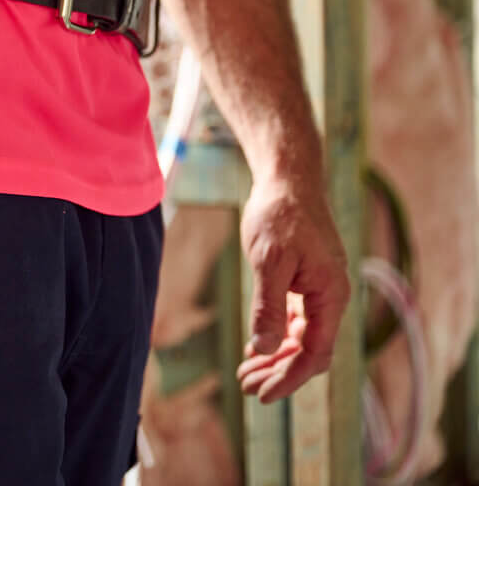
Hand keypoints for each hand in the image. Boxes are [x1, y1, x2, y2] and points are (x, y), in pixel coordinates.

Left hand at [234, 170, 350, 402]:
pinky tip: (258, 347)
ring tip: (247, 373)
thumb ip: (269, 306)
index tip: (262, 395)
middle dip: (279, 373)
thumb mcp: (269, 262)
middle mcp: (331, 296)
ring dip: (276, 357)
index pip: (315, 353)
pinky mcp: (307, 281)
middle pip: (310, 351)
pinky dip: (279, 336)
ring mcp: (320, 289)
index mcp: (330, 295)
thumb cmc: (278, 216)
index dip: (290, 378)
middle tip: (245, 386)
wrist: (287, 180)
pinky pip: (298, 320)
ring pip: (303, 338)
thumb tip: (265, 349)